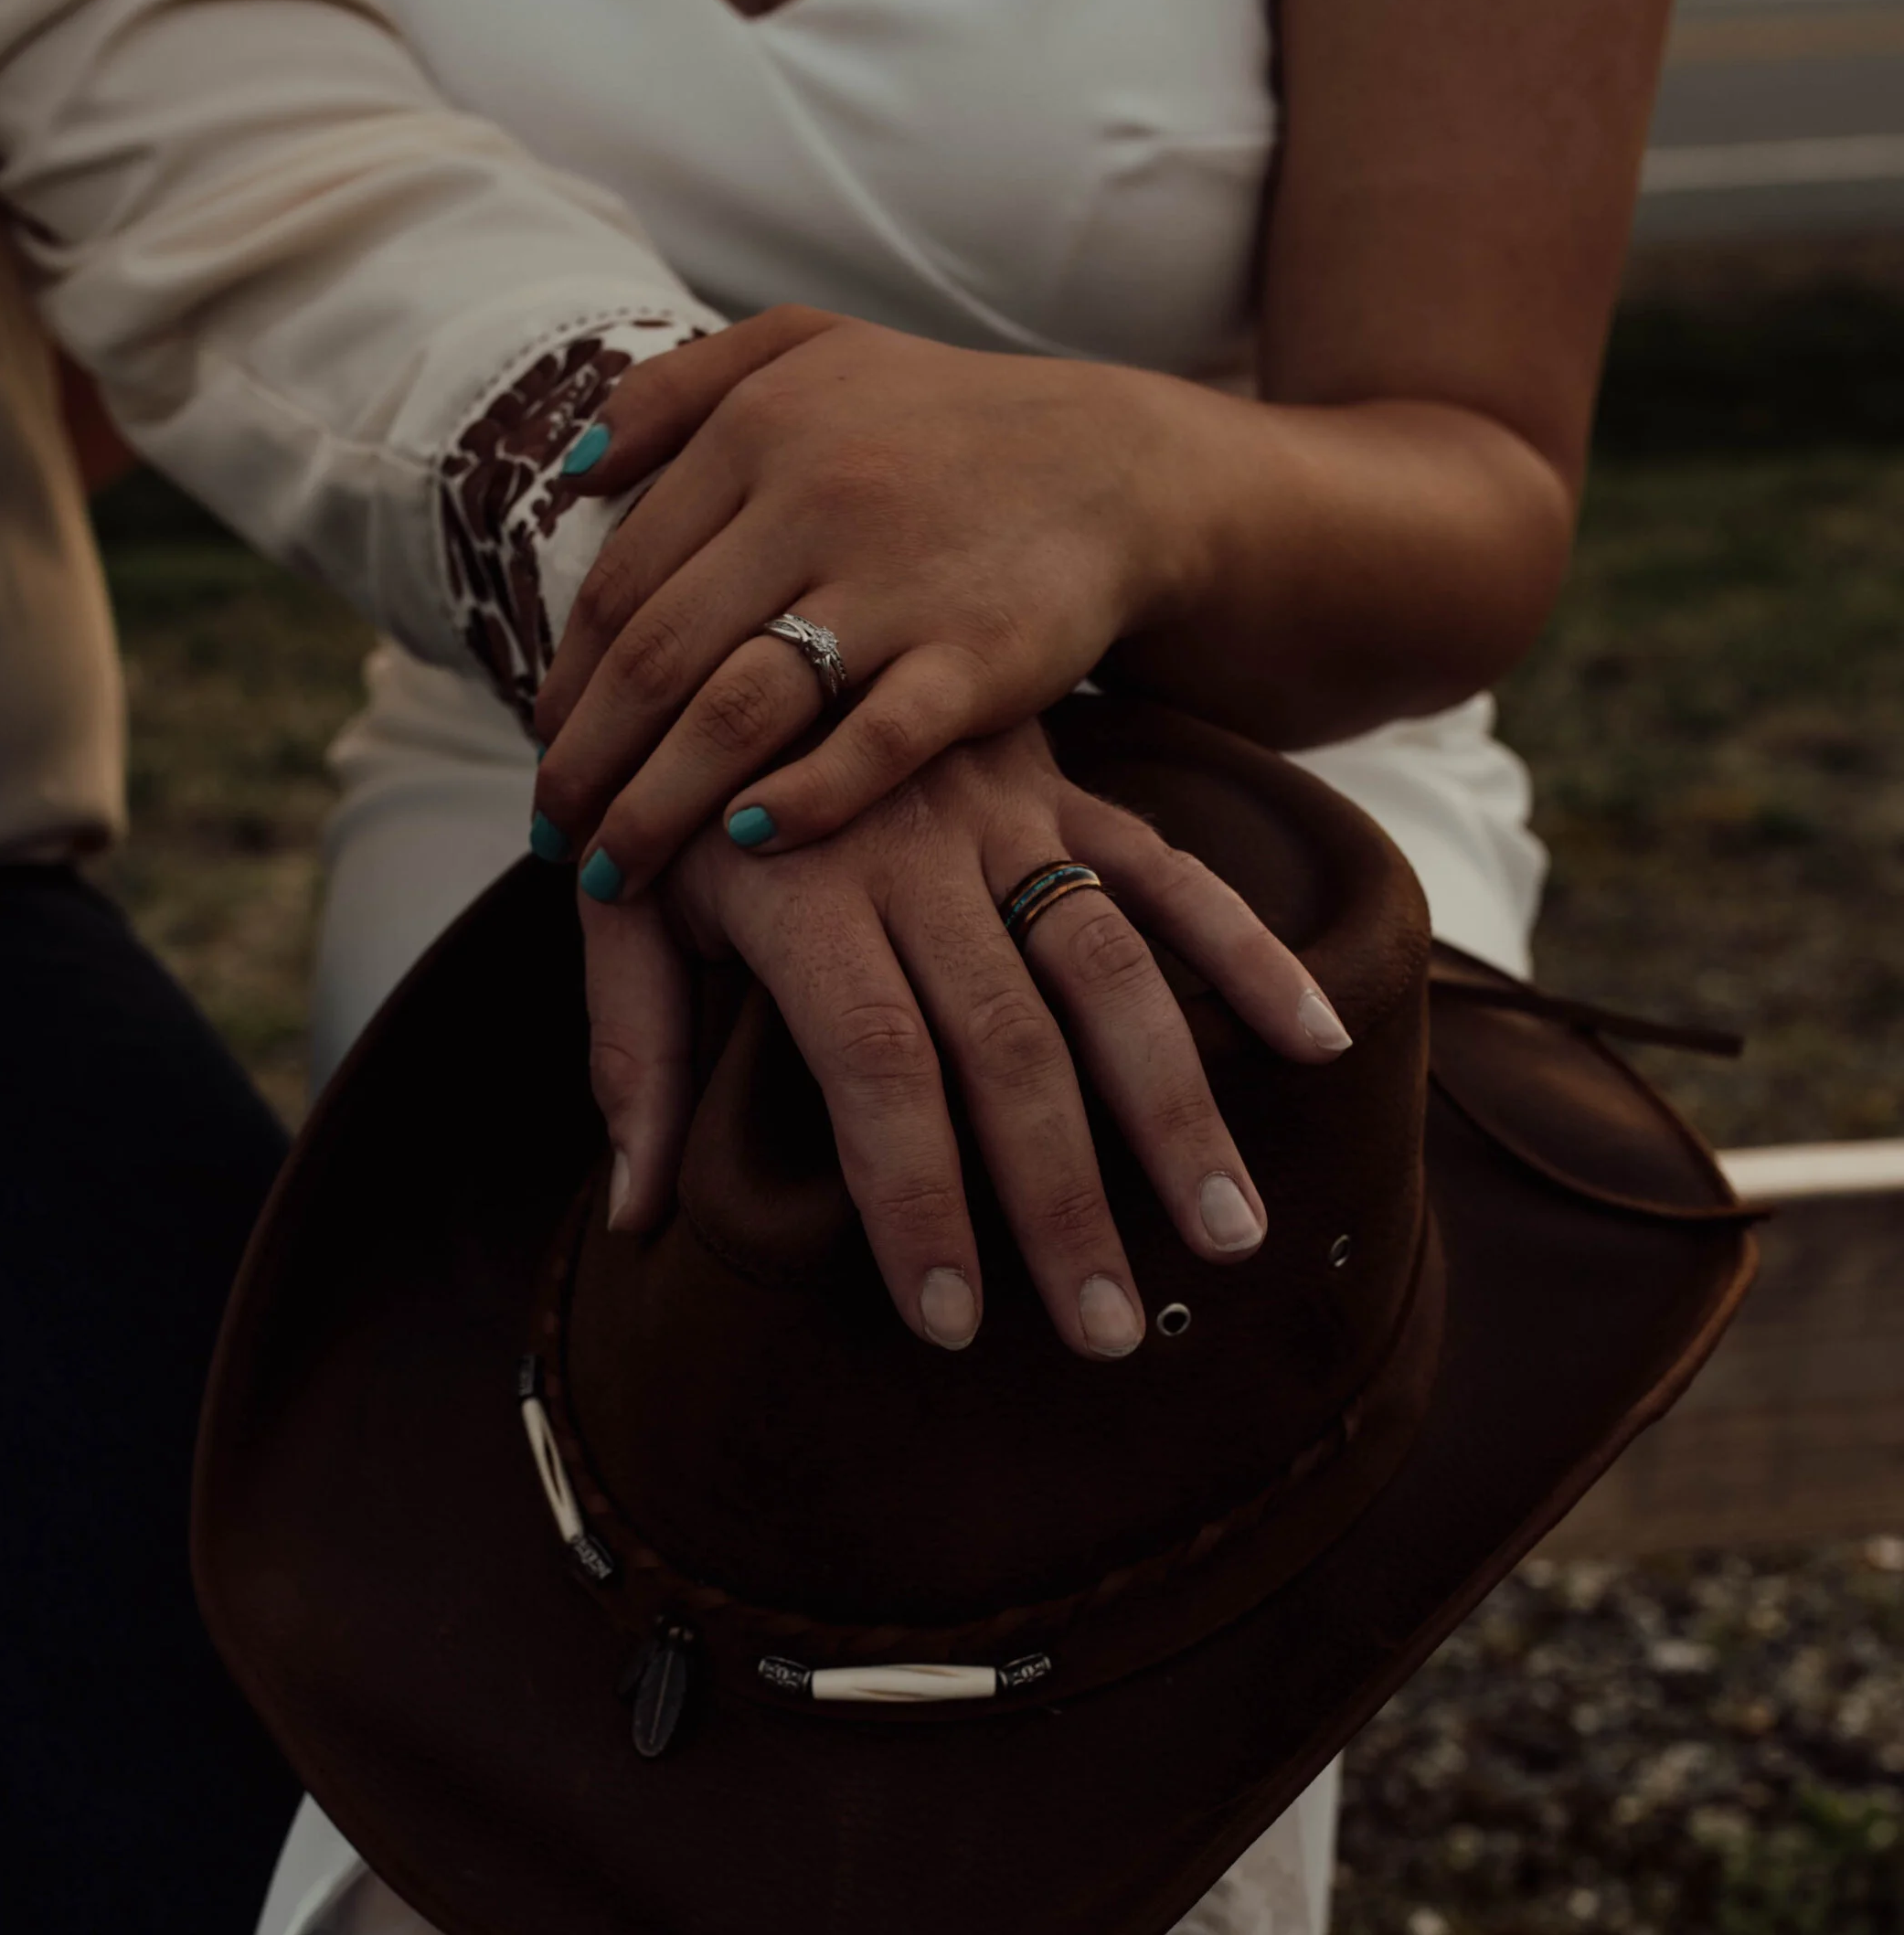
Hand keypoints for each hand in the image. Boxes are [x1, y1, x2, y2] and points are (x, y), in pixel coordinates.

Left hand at [530, 309, 1194, 901]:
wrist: (1117, 465)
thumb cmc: (940, 425)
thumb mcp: (806, 351)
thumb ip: (677, 392)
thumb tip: (571, 477)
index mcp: (758, 432)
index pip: (619, 585)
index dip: (565, 686)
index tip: (544, 758)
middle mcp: (817, 500)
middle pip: (656, 660)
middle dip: (587, 767)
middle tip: (554, 839)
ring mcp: (900, 584)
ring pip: (736, 712)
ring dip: (657, 807)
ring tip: (615, 874)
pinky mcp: (978, 658)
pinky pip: (871, 747)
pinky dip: (800, 800)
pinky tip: (745, 841)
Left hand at [579, 720, 1350, 1360]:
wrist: (731, 601)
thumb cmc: (665, 790)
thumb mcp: (617, 898)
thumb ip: (632, 1050)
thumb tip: (635, 1213)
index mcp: (801, 888)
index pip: (878, 1066)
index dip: (917, 1194)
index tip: (949, 1319)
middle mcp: (918, 850)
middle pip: (1010, 1045)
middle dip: (1062, 1200)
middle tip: (1107, 1333)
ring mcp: (1007, 815)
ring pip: (1108, 973)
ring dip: (1175, 1110)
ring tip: (1227, 1237)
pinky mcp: (1067, 789)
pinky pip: (1171, 873)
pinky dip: (1248, 955)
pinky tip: (1317, 1045)